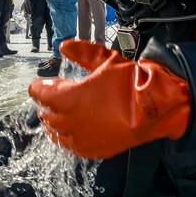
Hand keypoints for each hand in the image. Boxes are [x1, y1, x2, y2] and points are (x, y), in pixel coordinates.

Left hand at [28, 40, 190, 158]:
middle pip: (45, 113)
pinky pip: (70, 146)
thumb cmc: (130, 83)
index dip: (39, 87)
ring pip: (55, 132)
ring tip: (56, 115)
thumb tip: (65, 46)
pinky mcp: (92, 150)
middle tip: (50, 97)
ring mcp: (80, 138)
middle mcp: (69, 121)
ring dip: (53, 122)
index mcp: (68, 98)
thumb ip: (82, 53)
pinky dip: (65, 138)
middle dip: (45, 104)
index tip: (41, 83)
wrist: (155, 107)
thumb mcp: (105, 60)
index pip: (40, 94)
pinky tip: (68, 133)